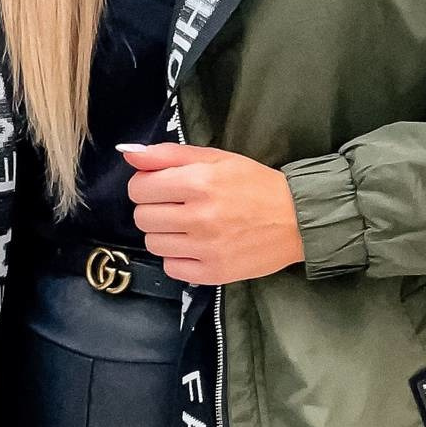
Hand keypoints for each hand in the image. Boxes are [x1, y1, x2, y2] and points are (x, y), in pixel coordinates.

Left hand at [119, 142, 305, 284]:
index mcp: (199, 182)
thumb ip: (168, 154)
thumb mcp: (216, 158)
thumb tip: (129, 153)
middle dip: (154, 209)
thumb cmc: (255, 184)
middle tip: (177, 206)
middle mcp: (200, 216)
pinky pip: (171, 267)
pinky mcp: (212, 272)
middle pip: (142, 217)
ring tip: (188, 226)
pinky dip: (178, 257)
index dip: (146, 185)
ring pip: (153, 243)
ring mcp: (206, 248)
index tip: (162, 187)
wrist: (296, 219)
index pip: (139, 188)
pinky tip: (196, 245)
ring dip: (165, 233)